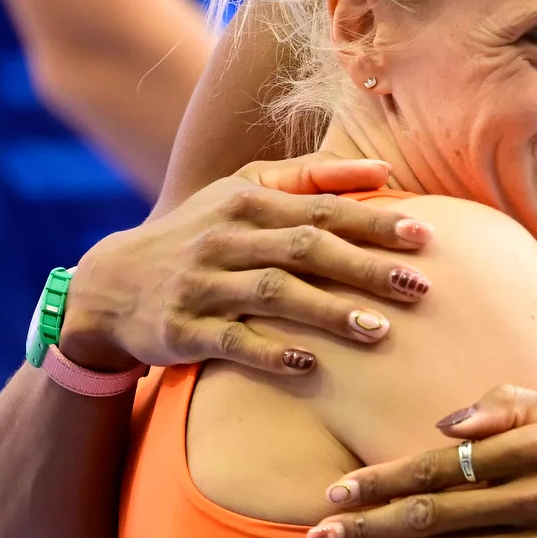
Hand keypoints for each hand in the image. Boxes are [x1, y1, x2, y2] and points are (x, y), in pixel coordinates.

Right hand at [58, 154, 428, 375]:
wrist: (110, 284)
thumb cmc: (201, 234)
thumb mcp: (242, 192)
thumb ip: (312, 179)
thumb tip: (385, 171)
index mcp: (245, 201)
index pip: (321, 209)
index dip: (374, 221)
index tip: (426, 235)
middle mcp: (225, 238)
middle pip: (305, 249)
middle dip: (366, 267)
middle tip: (422, 287)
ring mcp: (202, 284)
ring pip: (273, 294)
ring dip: (329, 311)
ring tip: (381, 329)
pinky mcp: (183, 329)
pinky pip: (232, 342)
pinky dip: (271, 353)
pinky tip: (311, 366)